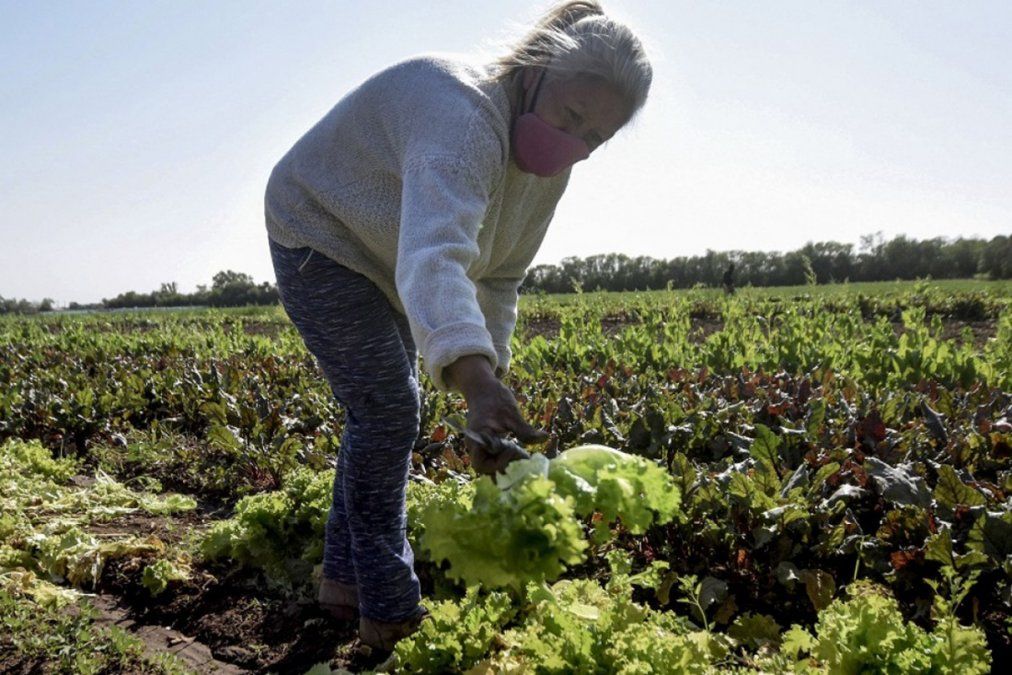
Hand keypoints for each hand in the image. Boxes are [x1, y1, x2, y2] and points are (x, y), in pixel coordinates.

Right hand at [444, 355, 548, 474]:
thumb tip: (546, 438)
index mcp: (476, 439)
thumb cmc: (494, 398)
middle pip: (487, 468)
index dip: (499, 463)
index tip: (514, 449)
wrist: (483, 387)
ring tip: (523, 456)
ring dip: (507, 463)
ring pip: (491, 464)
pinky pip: (495, 457)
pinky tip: (521, 453)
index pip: (482, 465)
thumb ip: (525, 430)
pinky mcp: (487, 444)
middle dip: (505, 466)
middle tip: (523, 457)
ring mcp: (480, 446)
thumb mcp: (512, 413)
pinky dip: (507, 458)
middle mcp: (475, 446)